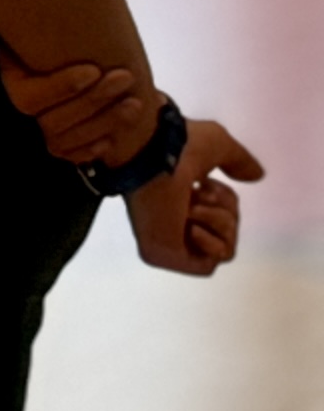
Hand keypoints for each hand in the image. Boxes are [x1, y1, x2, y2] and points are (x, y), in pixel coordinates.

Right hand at [0, 42, 151, 163]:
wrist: (90, 65)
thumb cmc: (60, 42)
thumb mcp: (28, 27)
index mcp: (15, 85)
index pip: (30, 99)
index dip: (62, 88)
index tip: (93, 69)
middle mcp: (25, 115)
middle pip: (55, 121)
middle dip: (94, 100)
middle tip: (125, 77)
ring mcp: (44, 135)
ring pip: (71, 140)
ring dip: (105, 123)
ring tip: (136, 101)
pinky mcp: (64, 149)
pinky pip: (77, 158)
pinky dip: (96, 147)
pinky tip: (117, 133)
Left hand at [124, 115, 264, 278]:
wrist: (154, 153)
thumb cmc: (179, 145)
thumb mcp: (220, 147)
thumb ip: (238, 162)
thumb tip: (256, 176)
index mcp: (177, 198)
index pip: (218, 216)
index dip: (225, 201)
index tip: (207, 184)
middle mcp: (170, 219)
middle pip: (227, 232)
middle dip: (225, 211)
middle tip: (200, 194)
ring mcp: (165, 239)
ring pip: (224, 248)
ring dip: (218, 222)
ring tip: (190, 206)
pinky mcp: (161, 255)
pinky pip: (208, 266)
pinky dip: (211, 245)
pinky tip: (190, 225)